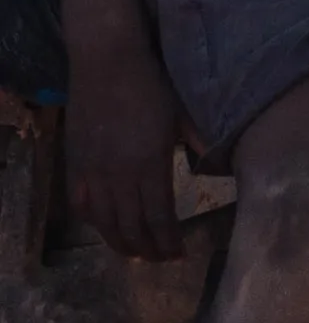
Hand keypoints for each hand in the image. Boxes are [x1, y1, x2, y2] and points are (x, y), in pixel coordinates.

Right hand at [65, 43, 181, 259]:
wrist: (109, 62)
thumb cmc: (152, 84)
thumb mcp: (182, 113)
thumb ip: (199, 141)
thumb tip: (218, 162)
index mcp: (150, 164)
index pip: (159, 217)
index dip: (168, 241)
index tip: (179, 254)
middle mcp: (119, 175)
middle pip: (131, 227)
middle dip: (147, 249)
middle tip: (160, 259)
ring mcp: (93, 172)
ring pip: (104, 223)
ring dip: (120, 243)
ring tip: (136, 253)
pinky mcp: (75, 164)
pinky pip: (81, 205)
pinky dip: (94, 222)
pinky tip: (106, 227)